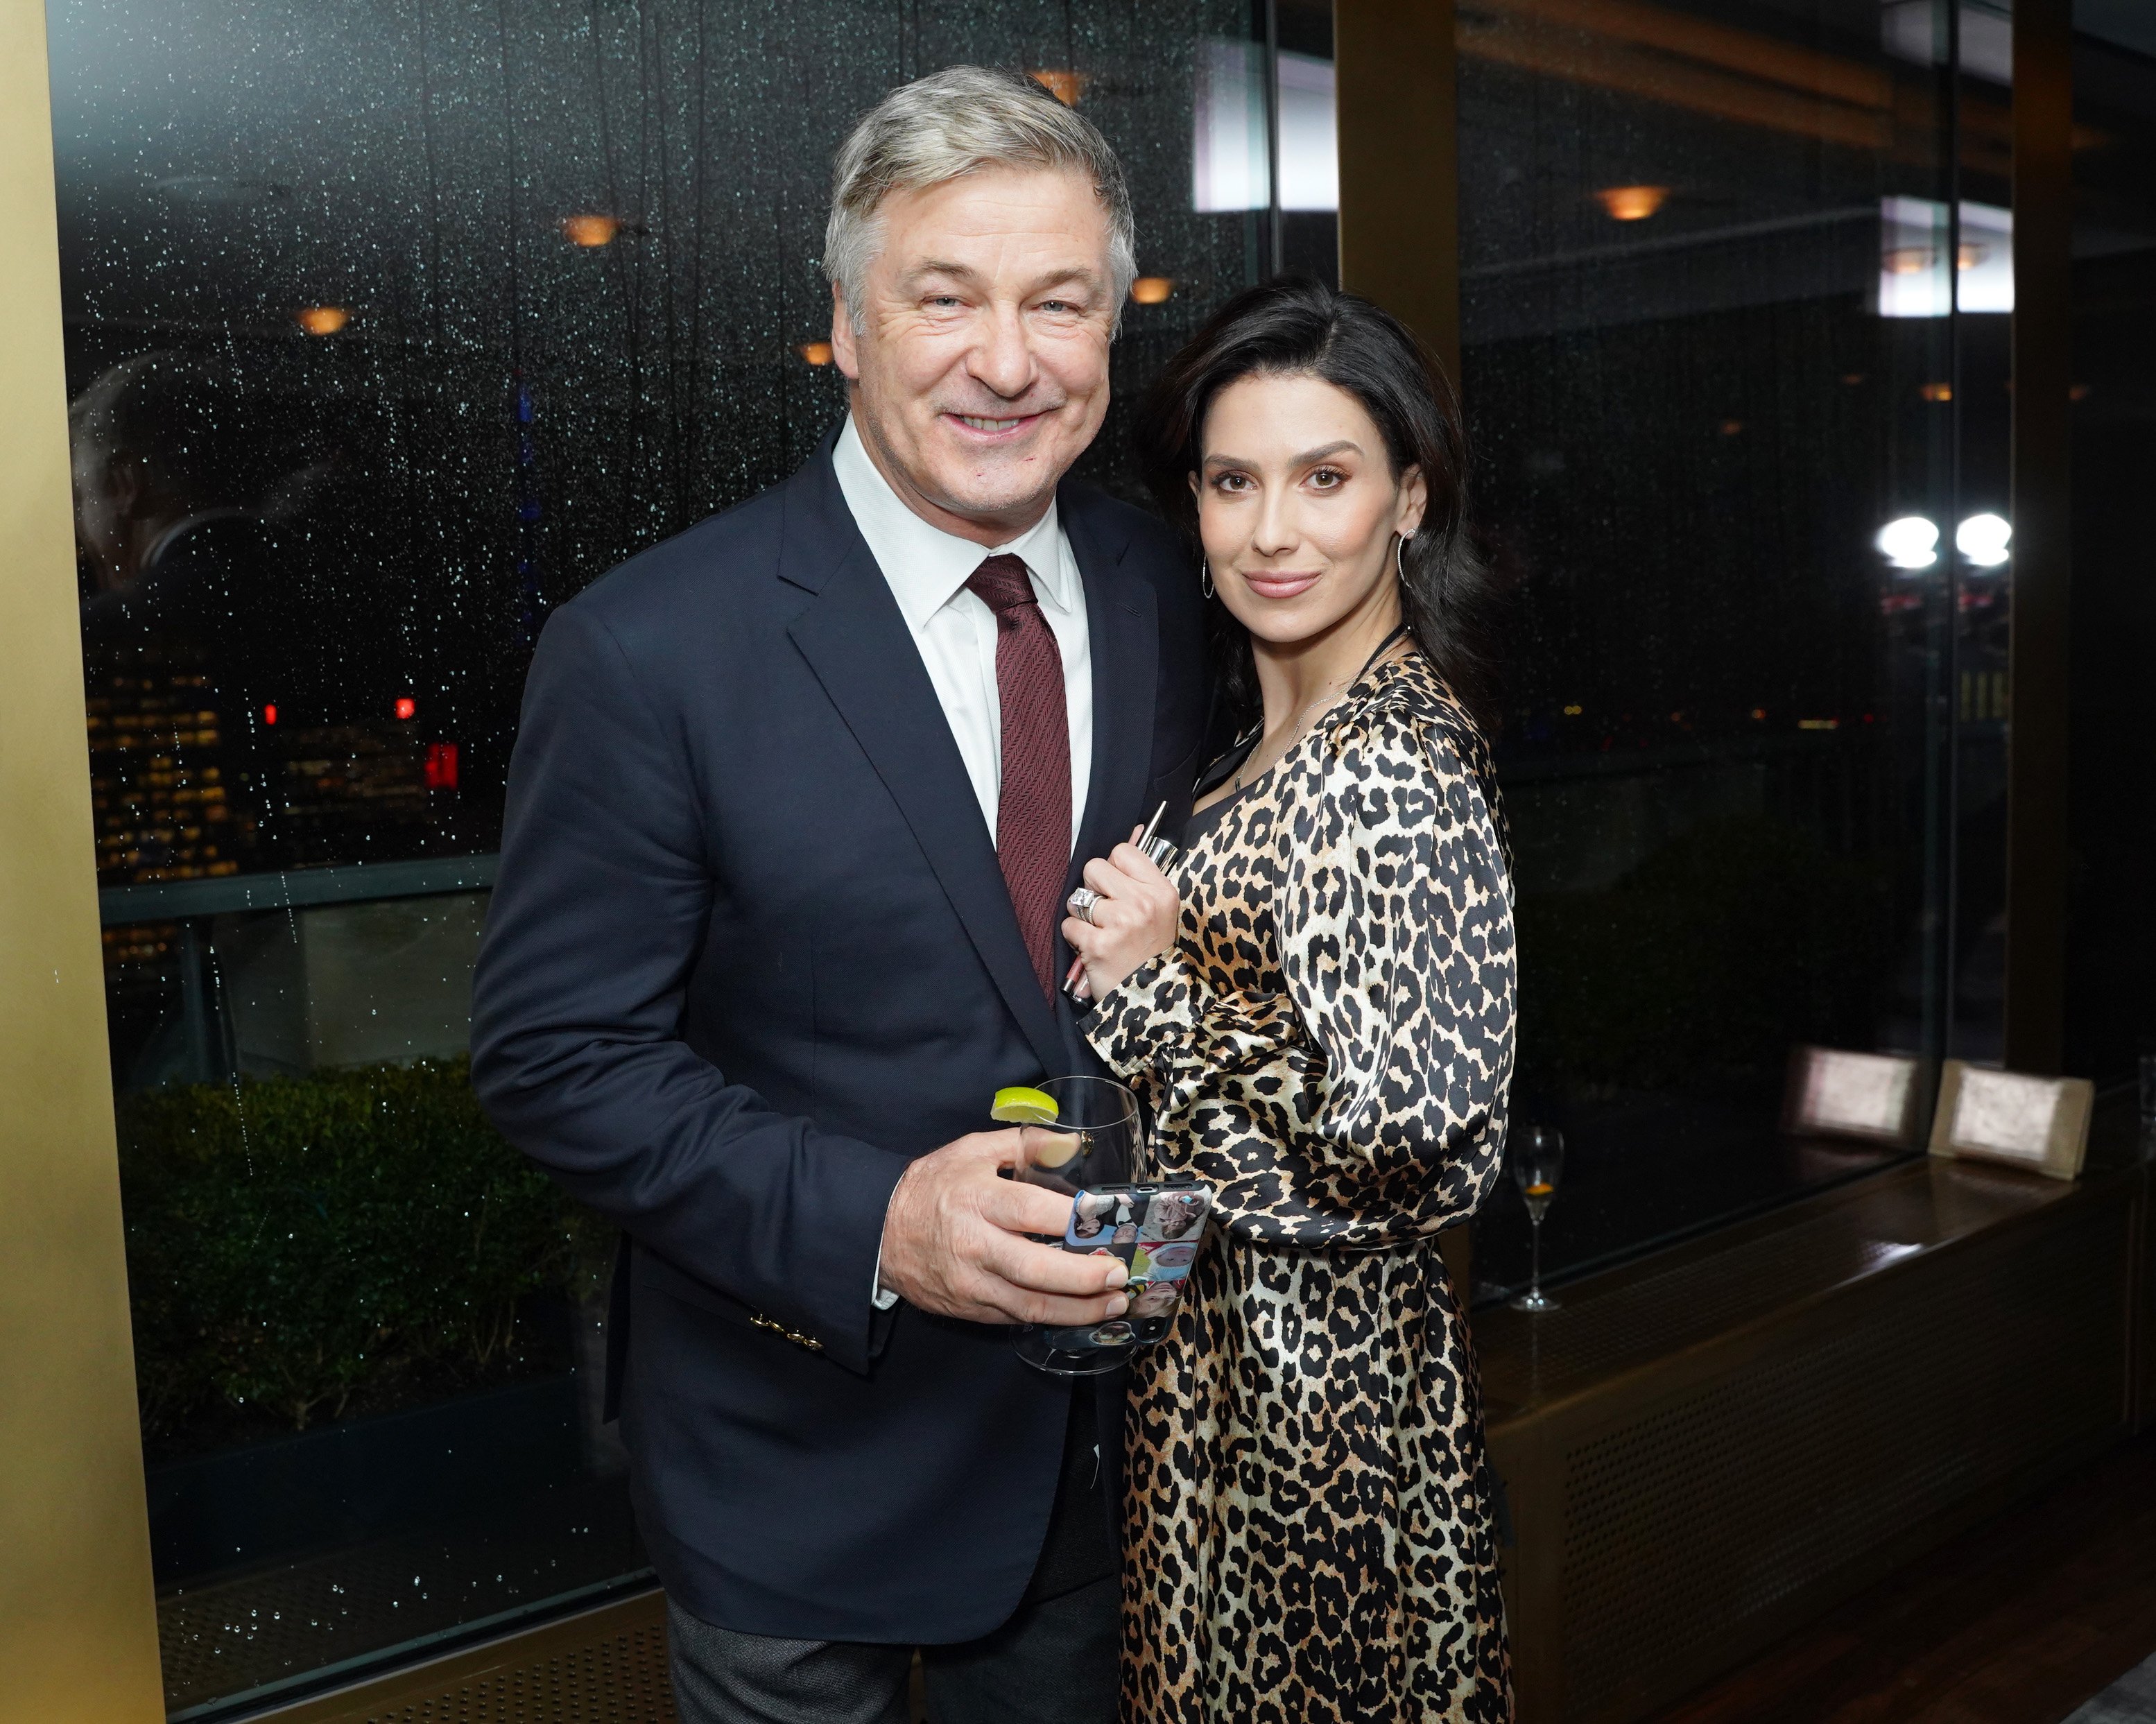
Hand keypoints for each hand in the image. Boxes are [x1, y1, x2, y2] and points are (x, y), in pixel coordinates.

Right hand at [876, 1129, 1130, 1324]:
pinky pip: (1016, 1318)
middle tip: (1120, 1275)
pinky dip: (1051, 1317)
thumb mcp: (972, 1151)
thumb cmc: (932, 1186)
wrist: (878, 1233)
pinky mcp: (969, 1308)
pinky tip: (1080, 1311)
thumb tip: (1072, 1142)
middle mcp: (973, 1245)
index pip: (1030, 1210)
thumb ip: (1024, 1144)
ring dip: (1078, 1309)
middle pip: (1034, 1268)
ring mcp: (970, 1283)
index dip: (1072, 1218)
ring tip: (1114, 1304)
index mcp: (977, 1199)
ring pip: (1030, 1305)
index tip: (1108, 1220)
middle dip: (1083, 1277)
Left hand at [1062, 827, 1178, 1002]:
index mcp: (1161, 891)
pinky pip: (1069, 924)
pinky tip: (1093, 948)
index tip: (1117, 888)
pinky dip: (1075, 937)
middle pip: (1095, 869)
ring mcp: (1121, 924)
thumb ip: (1141, 876)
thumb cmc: (1152, 951)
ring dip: (1083, 916)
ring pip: (1078, 898)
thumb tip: (1132, 834)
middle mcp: (1142, 903)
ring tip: (1101, 933)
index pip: (1122, 852)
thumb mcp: (1160, 910)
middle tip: (1106, 913)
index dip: (1113, 869)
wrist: (1153, 1000)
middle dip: (1093, 889)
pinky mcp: (1099, 945)